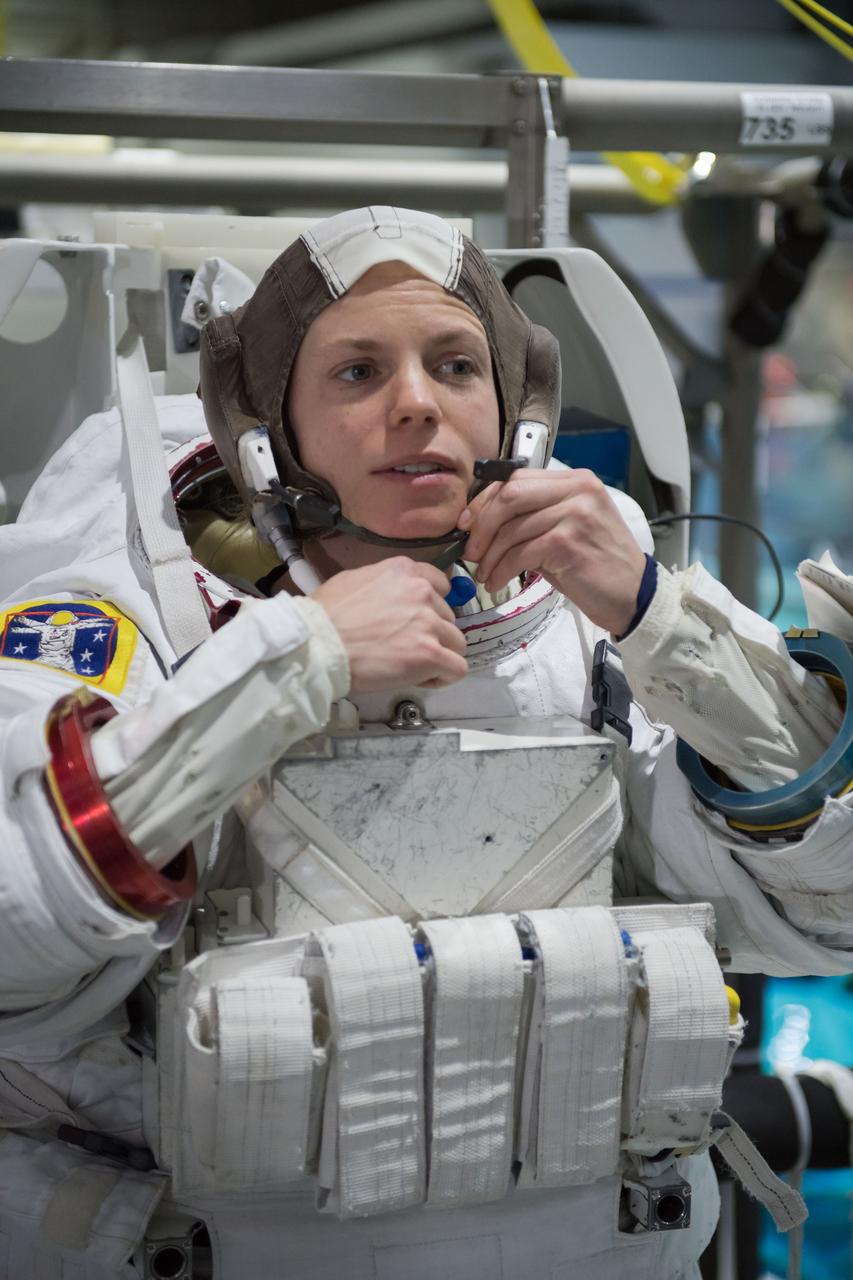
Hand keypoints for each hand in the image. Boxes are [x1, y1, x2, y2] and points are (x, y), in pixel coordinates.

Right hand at [313, 557, 468, 691]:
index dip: (432, 608)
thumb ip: (386, 586)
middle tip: (405, 648)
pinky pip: (457, 668)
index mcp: (404, 571)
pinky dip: (442, 677)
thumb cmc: (324, 617)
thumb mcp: (355, 580)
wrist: (317, 644)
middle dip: (432, 634)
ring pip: (456, 643)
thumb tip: (394, 601)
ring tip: (410, 666)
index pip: (440, 586)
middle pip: (448, 617)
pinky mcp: (430, 653)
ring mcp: (428, 622)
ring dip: (438, 655)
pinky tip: (420, 678)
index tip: (419, 622)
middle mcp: (421, 591)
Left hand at [458, 468, 646, 635]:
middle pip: (509, 495)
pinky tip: (498, 581)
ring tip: (486, 573)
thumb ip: (532, 517)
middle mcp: (578, 490)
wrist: (632, 595)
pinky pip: (520, 552)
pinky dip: (502, 569)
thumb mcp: (566, 529)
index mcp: (576, 481)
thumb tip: (480, 522)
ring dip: (490, 556)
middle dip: (481, 524)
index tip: (468, 522)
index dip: (485, 500)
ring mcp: (575, 514)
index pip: (517, 477)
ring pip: (512, 528)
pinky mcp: (569, 541)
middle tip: (471, 550)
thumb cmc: (596, 566)